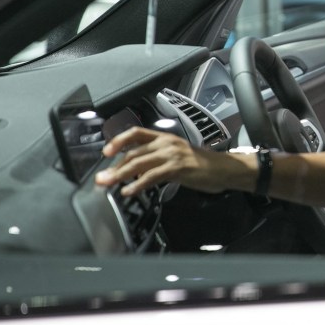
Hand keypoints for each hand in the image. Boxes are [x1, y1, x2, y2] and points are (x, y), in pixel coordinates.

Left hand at [94, 126, 227, 195]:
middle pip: (133, 152)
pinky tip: (129, 192)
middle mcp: (166, 143)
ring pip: (139, 163)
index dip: (119, 141)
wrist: (223, 168)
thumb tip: (135, 171)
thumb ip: (157, 159)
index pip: (136, 133)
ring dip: (120, 175)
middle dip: (113, 167)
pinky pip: (151, 176)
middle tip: (101, 178)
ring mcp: (171, 154)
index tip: (106, 152)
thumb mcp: (177, 155)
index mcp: (165, 138)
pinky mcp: (177, 168)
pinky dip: (137, 185)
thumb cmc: (201, 164)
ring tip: (109, 185)